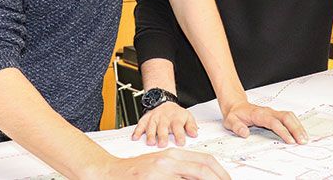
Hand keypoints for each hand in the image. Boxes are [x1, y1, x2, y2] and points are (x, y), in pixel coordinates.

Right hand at [92, 148, 229, 179]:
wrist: (111, 172)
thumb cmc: (136, 172)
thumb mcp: (162, 166)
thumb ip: (181, 171)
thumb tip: (203, 176)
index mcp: (173, 155)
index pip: (205, 160)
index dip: (221, 172)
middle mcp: (169, 161)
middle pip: (203, 168)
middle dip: (219, 178)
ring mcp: (162, 171)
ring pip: (194, 175)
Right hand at [132, 102, 197, 146]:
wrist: (164, 102)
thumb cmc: (176, 113)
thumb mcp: (187, 117)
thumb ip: (191, 126)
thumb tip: (194, 134)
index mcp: (176, 119)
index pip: (178, 127)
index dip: (179, 135)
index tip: (181, 143)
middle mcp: (164, 119)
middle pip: (163, 127)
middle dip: (162, 136)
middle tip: (163, 144)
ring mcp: (154, 119)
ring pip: (151, 127)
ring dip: (150, 134)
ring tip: (150, 142)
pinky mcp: (145, 119)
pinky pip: (140, 125)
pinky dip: (137, 131)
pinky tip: (135, 137)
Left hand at [221, 101, 306, 144]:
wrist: (236, 105)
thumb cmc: (235, 114)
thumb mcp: (230, 121)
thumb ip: (237, 127)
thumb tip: (245, 133)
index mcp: (258, 114)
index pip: (274, 122)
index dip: (283, 131)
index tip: (290, 140)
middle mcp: (268, 112)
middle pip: (286, 117)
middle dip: (296, 129)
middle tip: (302, 141)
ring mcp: (273, 113)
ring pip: (290, 116)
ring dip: (298, 127)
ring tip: (304, 139)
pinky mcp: (276, 115)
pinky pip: (289, 118)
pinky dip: (297, 125)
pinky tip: (301, 133)